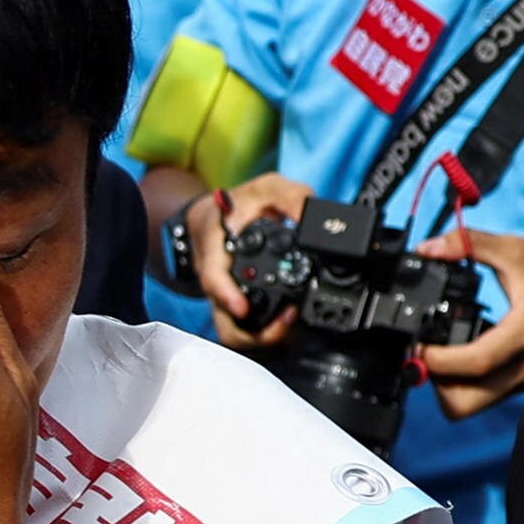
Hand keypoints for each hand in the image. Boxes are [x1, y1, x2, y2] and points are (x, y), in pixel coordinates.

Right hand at [178, 172, 318, 339]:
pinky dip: (266, 332)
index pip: (212, 279)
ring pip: (236, 334)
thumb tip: (311, 214)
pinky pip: (245, 331)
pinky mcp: (235, 309)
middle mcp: (217, 282)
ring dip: (264, 336)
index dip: (226, 296)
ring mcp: (225, 299)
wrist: (214, 219)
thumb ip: (291, 196)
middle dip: (259, 331)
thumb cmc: (236, 205)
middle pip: (227, 322)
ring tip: (293, 322)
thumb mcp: (265, 187)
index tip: (242, 308)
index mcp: (215, 250)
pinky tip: (289, 319)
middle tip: (290, 317)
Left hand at [413, 225, 523, 417]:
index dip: (436, 359)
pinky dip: (472, 379)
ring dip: (453, 383)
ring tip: (449, 349)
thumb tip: (429, 248)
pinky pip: (491, 393)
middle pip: (465, 404)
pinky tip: (471, 348)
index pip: (472, 363)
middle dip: (438, 383)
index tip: (418, 343)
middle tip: (432, 352)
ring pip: (476, 403)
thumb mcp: (518, 250)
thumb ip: (469, 245)